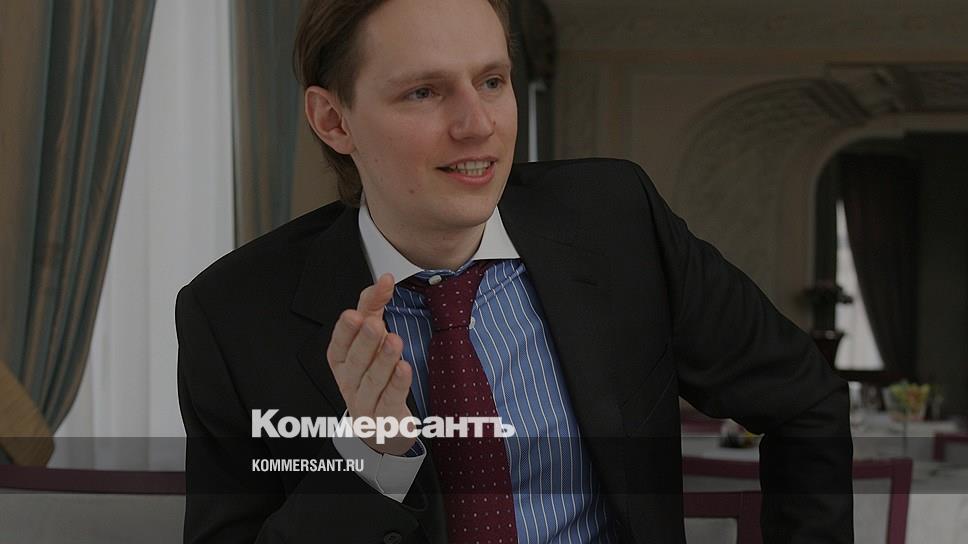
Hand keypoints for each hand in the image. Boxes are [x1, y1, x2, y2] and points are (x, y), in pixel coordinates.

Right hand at [327, 273, 416, 454]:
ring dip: (382, 360)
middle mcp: (348, 381)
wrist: (382, 424)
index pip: (340, 342)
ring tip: (394, 341)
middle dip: (364, 342)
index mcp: (340, 360)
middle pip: (354, 361)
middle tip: (374, 324)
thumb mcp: (371, 339)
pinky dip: (396, 384)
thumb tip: (384, 279)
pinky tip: (404, 369)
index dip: (347, 328)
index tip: (356, 312)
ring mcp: (364, 403)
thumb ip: (374, 308)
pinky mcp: (384, 419)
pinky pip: (390, 400)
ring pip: (371, 380)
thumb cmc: (374, 375)